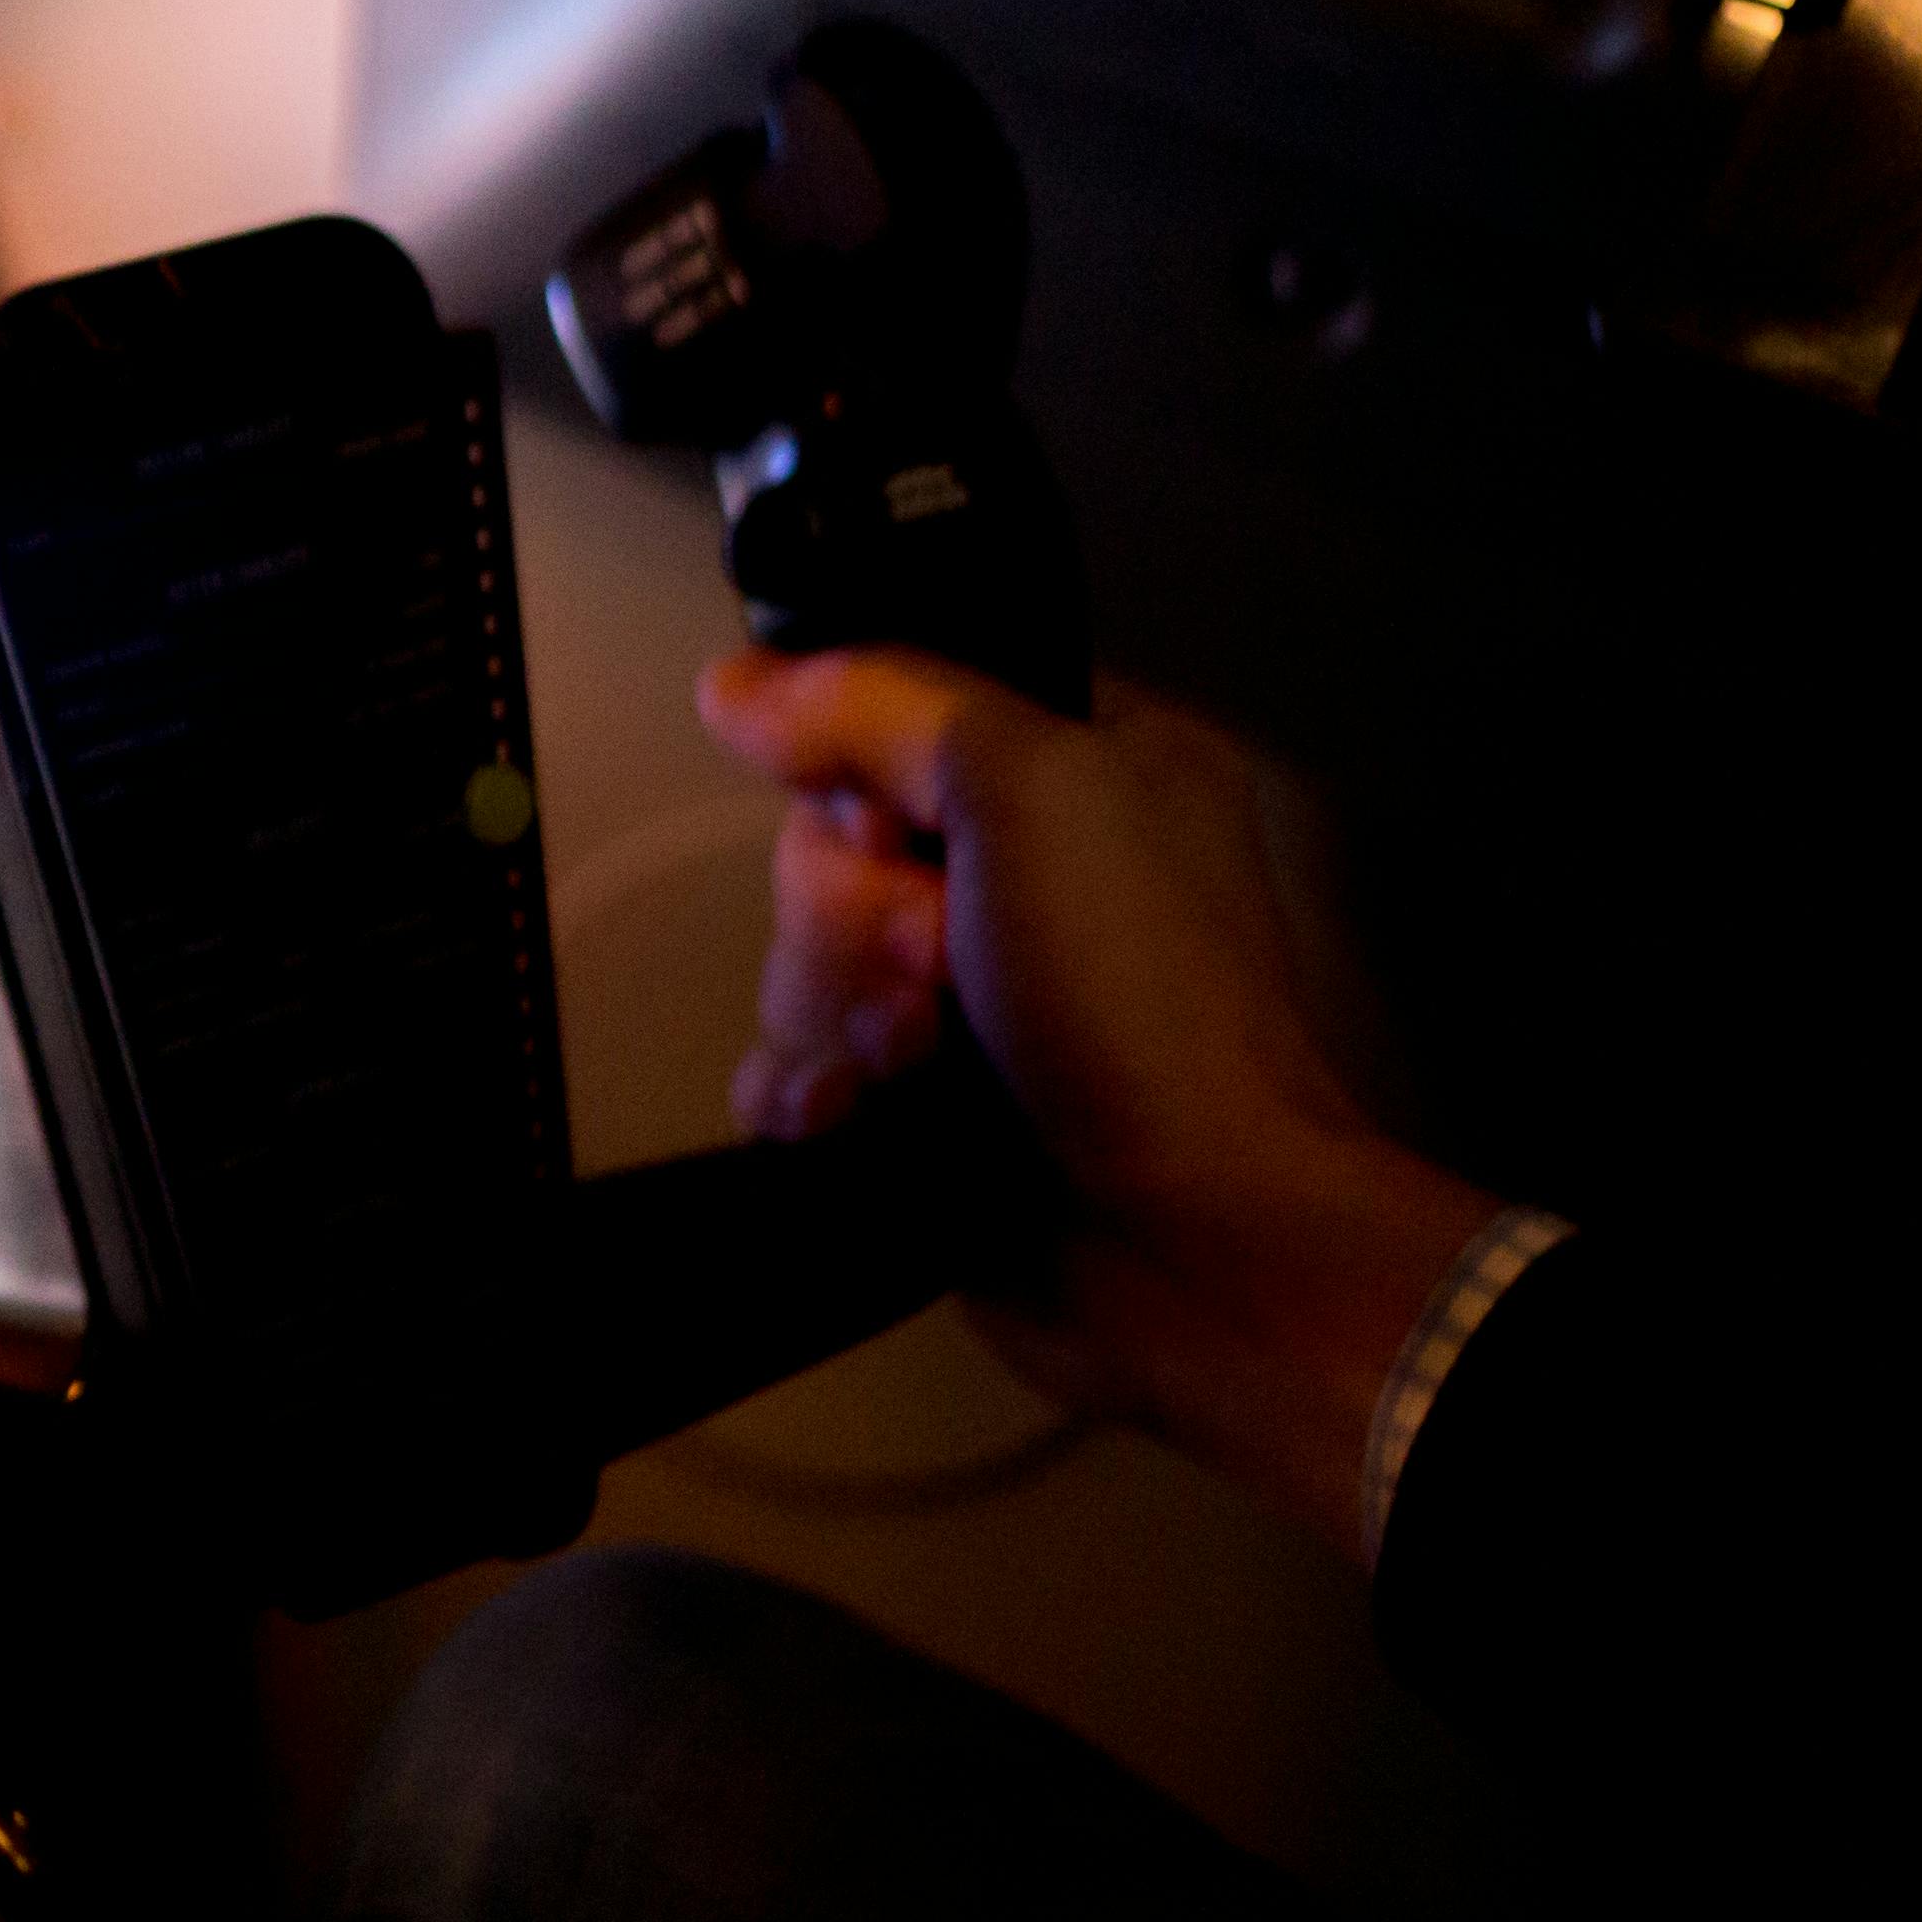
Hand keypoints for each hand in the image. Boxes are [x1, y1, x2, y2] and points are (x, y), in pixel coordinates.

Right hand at [695, 646, 1509, 1556]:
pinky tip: (854, 1121)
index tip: (893, 824)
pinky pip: (790, 1067)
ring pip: (801, 961)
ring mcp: (966, 997)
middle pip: (829, 844)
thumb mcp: (1032, 789)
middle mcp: (1022, 872)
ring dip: (838, 1018)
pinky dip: (811, 1096)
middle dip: (855, 915)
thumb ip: (879, 703)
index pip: (897, 709)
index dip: (860, 761)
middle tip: (936, 963)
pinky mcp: (914, 1106)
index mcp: (1084, 767)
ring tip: (917, 1066)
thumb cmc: (1138, 997)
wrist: (1186, 1240)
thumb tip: (736, 682)